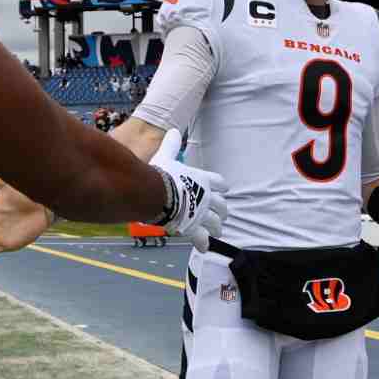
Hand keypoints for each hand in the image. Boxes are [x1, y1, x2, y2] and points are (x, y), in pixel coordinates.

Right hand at [149, 128, 227, 252]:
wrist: (156, 194)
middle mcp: (207, 197)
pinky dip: (203, 243)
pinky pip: (202, 238)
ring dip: (216, 227)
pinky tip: (204, 247)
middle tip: (221, 214)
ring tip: (216, 231)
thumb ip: (171, 145)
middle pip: (222, 205)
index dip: (221, 186)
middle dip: (222, 210)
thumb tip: (174, 131)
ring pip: (216, 223)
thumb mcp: (166, 157)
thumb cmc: (162, 174)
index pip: (220, 182)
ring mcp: (202, 214)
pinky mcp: (193, 227)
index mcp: (203, 180)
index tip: (223, 189)